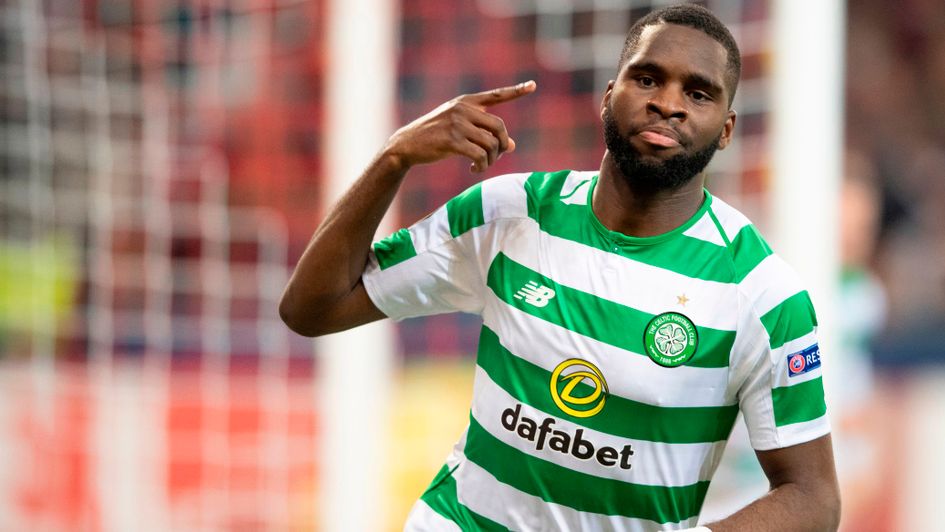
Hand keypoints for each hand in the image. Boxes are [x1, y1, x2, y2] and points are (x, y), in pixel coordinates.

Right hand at [383, 80, 536, 172]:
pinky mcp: (452, 141)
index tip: (533, 85)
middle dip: (502, 145)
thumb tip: (512, 145)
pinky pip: (479, 156)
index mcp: (465, 102)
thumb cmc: (435, 137)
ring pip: (491, 144)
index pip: (496, 95)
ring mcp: (457, 124)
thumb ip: (483, 133)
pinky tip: (474, 170)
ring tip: (482, 166)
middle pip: (499, 127)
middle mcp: (463, 109)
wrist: (407, 144)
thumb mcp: (458, 129)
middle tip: (496, 157)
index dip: (516, 91)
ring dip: (491, 160)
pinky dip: (482, 166)